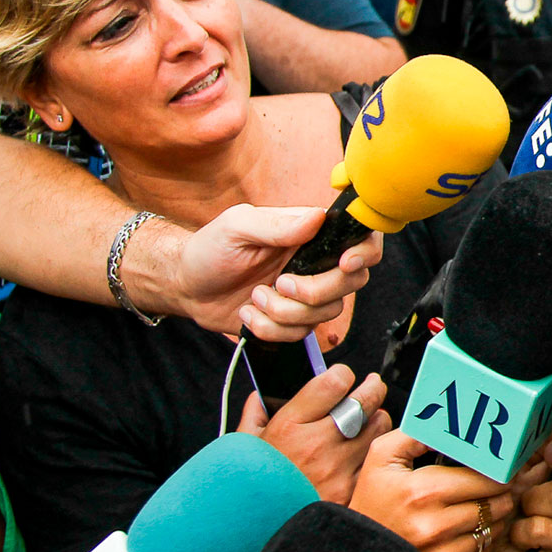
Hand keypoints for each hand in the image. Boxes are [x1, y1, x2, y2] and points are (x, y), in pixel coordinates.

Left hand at [154, 202, 379, 336]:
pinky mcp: (293, 321)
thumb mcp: (237, 227)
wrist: (186, 287)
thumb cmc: (209, 249)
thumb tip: (316, 217)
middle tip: (278, 283)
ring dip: (284, 312)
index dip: (365, 252)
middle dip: (314, 291)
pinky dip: (270, 328)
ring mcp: (307, 294)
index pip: (361, 238)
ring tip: (254, 297)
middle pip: (351, 283)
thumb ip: (276, 224)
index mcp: (311, 235)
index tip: (345, 263)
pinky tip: (249, 313)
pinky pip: (301, 334)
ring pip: (327, 313)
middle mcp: (316, 263)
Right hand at [238, 363, 388, 503]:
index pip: (333, 382)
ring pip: (378, 427)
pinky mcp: (350, 490)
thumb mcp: (243, 448)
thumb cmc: (250, 488)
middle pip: (364, 399)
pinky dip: (375, 453)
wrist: (254, 533)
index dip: (342, 374)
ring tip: (368, 421)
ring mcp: (337, 468)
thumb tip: (259, 396)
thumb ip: (254, 416)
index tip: (343, 377)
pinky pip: (376, 459)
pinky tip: (365, 453)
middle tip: (372, 386)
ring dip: (376, 420)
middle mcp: (317, 444)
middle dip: (371, 388)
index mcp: (289, 427)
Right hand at [349, 431, 514, 551]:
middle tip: (494, 488)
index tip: (499, 469)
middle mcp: (436, 527)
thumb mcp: (381, 458)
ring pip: (492, 530)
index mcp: (424, 492)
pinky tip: (468, 534)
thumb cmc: (369, 503)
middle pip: (496, 504)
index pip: (485, 478)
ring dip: (493, 519)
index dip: (497, 472)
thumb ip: (416, 435)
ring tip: (481, 509)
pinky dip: (481, 545)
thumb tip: (449, 425)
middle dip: (498, 493)